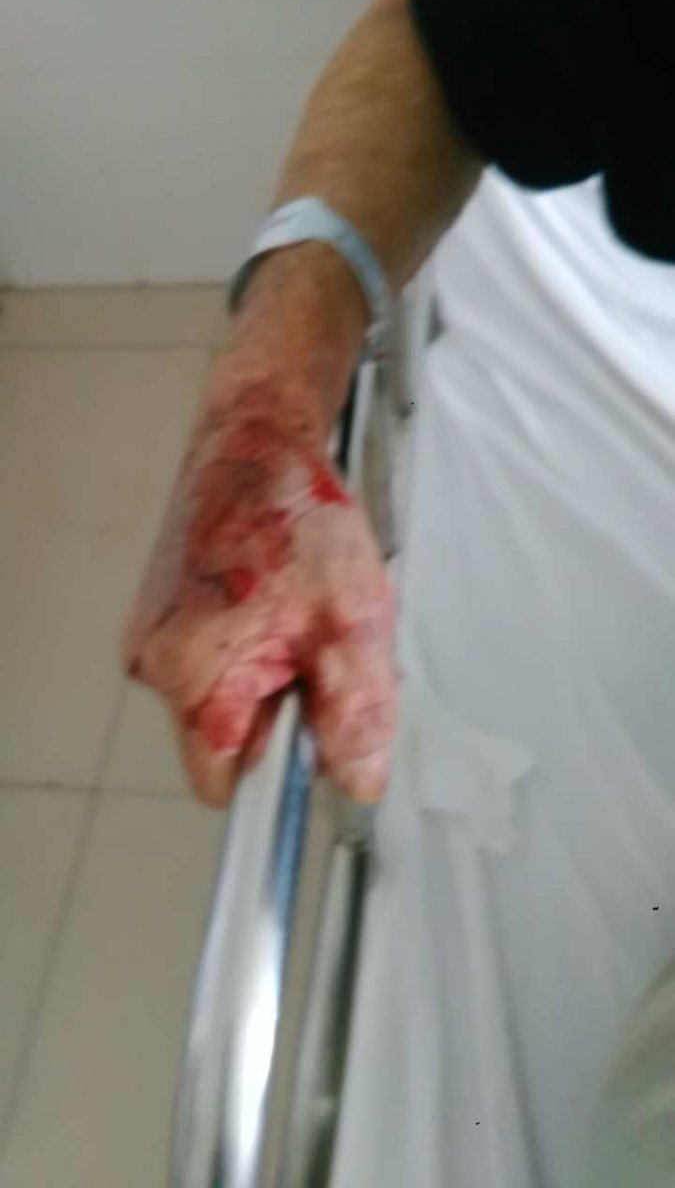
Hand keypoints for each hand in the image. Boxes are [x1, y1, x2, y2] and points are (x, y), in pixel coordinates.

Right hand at [123, 351, 395, 807]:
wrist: (253, 435)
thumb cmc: (297, 517)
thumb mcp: (349, 625)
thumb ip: (354, 715)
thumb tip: (359, 786)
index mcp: (195, 680)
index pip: (220, 783)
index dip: (272, 769)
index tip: (308, 730)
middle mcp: (154, 665)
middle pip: (221, 737)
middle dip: (275, 710)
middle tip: (314, 646)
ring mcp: (149, 634)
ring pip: (215, 696)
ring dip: (261, 674)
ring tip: (294, 612)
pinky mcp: (155, 610)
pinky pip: (202, 659)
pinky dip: (240, 644)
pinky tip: (270, 597)